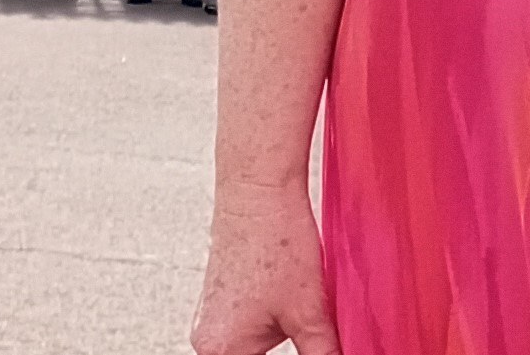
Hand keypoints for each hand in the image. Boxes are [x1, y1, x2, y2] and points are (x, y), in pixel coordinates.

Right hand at [191, 174, 337, 354]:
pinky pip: (243, 326)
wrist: (258, 191)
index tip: (308, 346)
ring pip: (248, 346)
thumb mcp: (309, 312)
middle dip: (284, 351)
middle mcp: (206, 340)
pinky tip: (286, 296)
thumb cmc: (276, 242)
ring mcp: (209, 318)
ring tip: (297, 309)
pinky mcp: (218, 299)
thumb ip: (322, 353)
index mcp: (221, 352)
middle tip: (308, 327)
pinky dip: (268, 320)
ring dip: (277, 339)